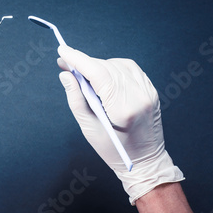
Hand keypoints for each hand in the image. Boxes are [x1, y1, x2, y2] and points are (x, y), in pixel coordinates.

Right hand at [57, 45, 183, 204]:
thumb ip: (76, 99)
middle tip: (65, 65)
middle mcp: (139, 96)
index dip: (78, 60)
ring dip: (98, 66)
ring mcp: (148, 92)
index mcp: (123, 108)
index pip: (98, 74)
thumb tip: (65, 74)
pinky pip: (129, 69)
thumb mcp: (89, 128)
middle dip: (84, 64)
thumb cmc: (113, 150)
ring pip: (117, 65)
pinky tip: (103, 76)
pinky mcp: (151, 90)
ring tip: (84, 76)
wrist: (145, 161)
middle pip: (106, 68)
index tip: (62, 50)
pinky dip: (113, 68)